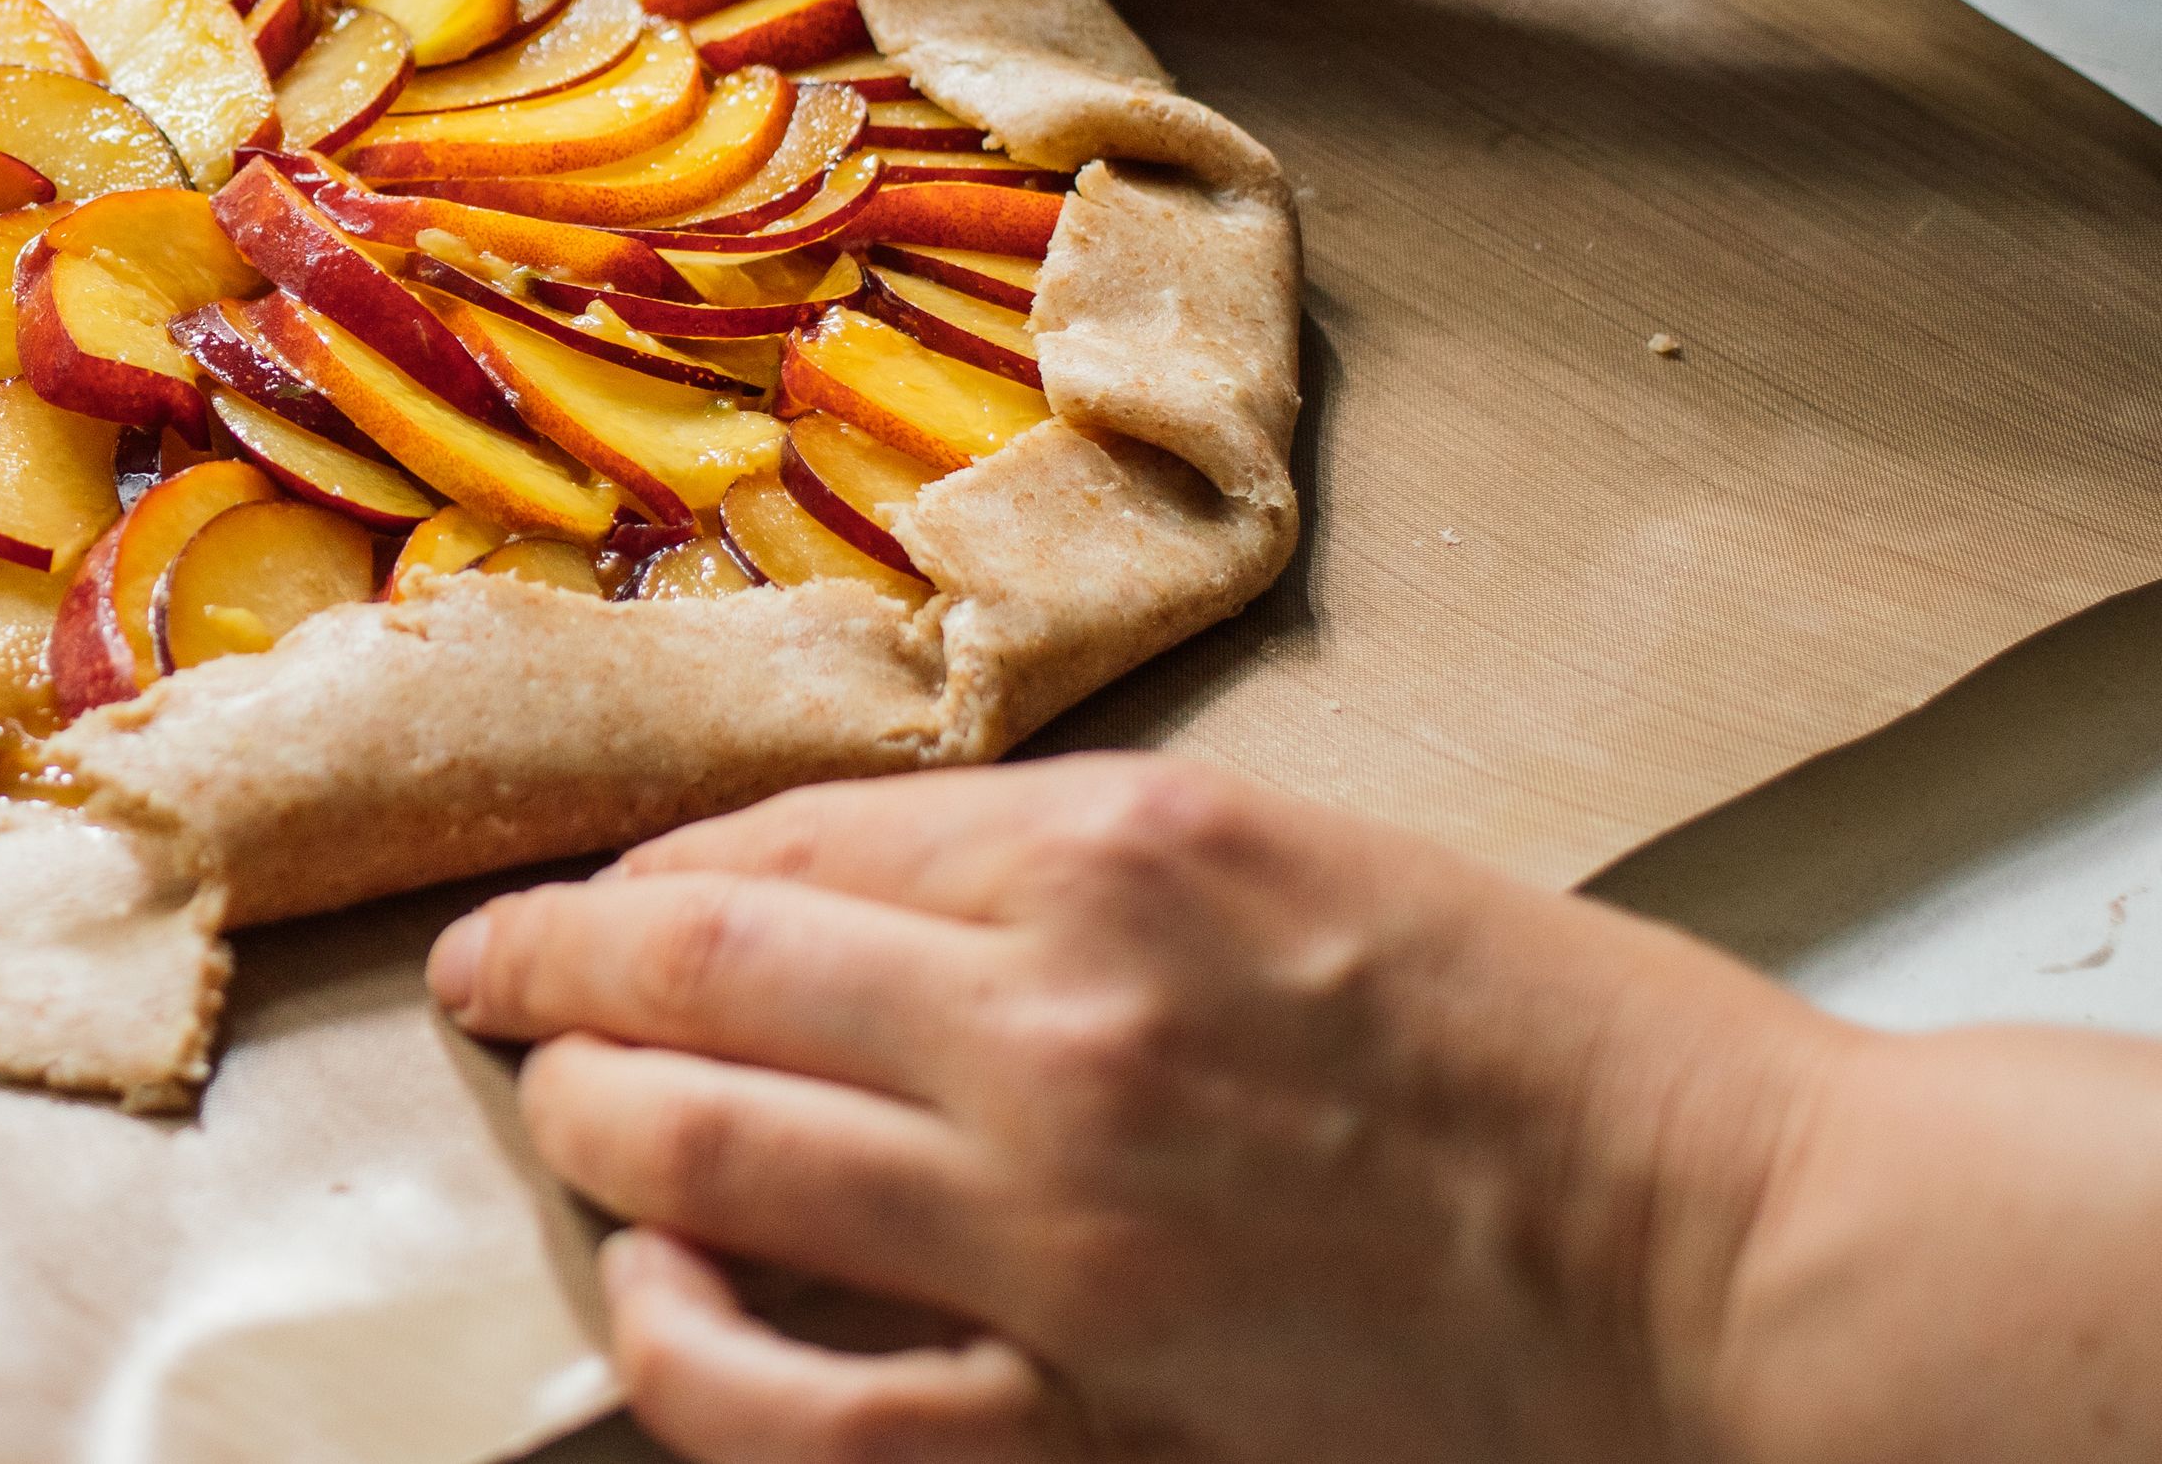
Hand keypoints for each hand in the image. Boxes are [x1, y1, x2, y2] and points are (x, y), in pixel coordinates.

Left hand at [429, 754, 1844, 1462]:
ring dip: (582, 1114)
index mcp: (1122, 848)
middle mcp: (1054, 1013)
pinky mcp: (1082, 1409)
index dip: (660, 861)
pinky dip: (681, 1339)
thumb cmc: (1559, 1048)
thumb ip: (1075, 868)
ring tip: (548, 1105)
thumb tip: (864, 886)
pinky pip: (796, 1393)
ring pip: (697, 1145)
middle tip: (491, 970)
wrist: (1743, 1260)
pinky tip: (652, 1301)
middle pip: (700, 961)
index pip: (796, 830)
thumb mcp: (1305, 857)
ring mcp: (1051, 1224)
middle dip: (554, 962)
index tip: (601, 886)